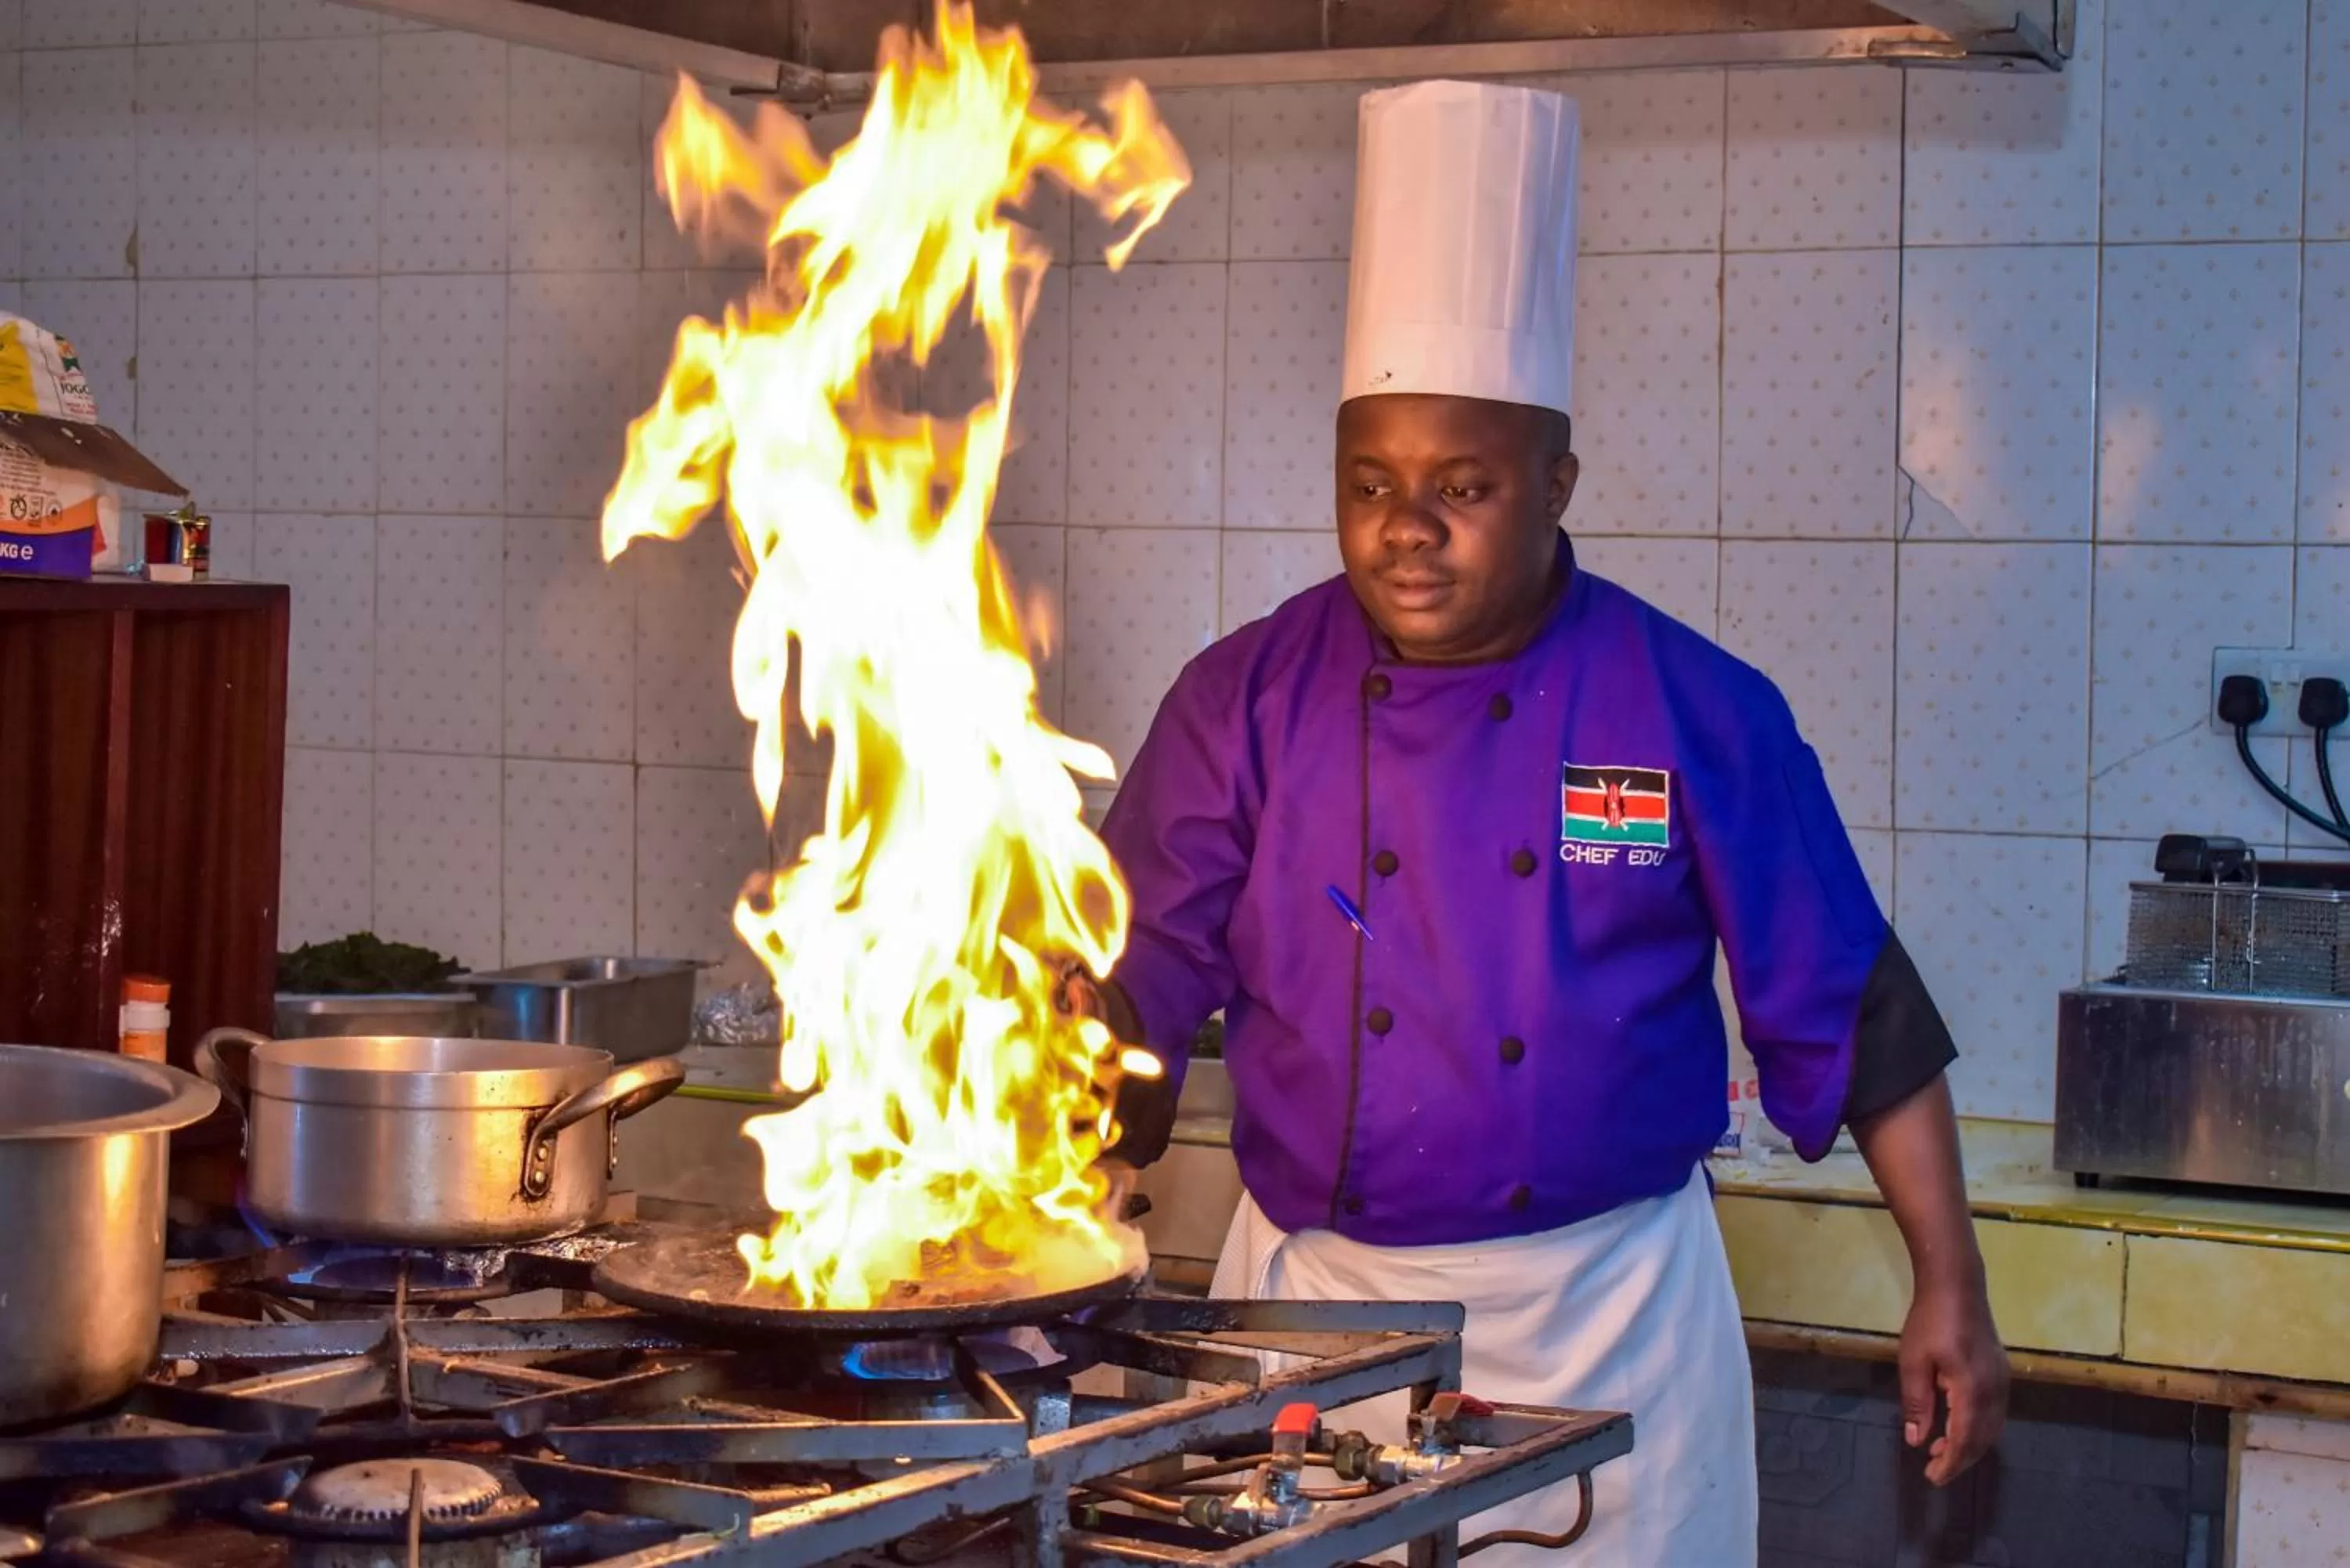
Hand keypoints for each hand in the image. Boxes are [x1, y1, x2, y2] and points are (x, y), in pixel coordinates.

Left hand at [1898, 1276, 2007, 1484]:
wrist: (1957, 1285)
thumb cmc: (1930, 1321)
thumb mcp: (1913, 1362)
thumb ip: (1916, 1403)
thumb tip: (1916, 1440)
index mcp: (1973, 1390)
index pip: (1965, 1440)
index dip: (1950, 1463)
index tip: (1932, 1476)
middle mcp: (1996, 1391)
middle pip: (1983, 1439)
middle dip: (1961, 1458)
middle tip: (1935, 1469)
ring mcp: (2003, 1381)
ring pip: (1992, 1428)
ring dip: (1970, 1445)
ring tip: (1942, 1450)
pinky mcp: (2002, 1373)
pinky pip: (1995, 1413)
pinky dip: (1979, 1428)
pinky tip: (1957, 1425)